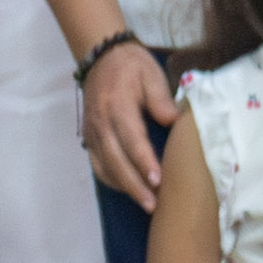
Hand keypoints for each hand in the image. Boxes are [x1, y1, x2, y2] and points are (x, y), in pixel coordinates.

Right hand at [78, 38, 176, 209]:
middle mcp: (101, 123)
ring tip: (145, 204)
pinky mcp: (89, 138)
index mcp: (118, 106)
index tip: (157, 180)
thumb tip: (173, 121)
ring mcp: (93, 132)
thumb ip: (161, 98)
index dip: (144, 162)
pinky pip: (98, 165)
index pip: (131, 139)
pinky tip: (128, 189)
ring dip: (124, 187)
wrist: (101, 57)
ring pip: (105, 167)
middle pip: (116, 160)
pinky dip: (112, 180)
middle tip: (153, 204)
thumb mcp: (150, 73)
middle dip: (134, 185)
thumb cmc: (131, 66)